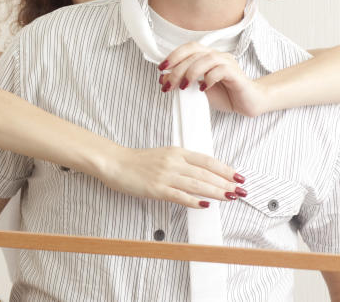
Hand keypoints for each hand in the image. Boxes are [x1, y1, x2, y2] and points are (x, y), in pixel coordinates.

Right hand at [95, 144, 245, 207]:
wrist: (114, 163)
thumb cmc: (137, 161)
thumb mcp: (163, 156)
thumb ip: (182, 163)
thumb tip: (203, 174)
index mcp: (176, 152)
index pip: (206, 160)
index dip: (225, 169)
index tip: (239, 176)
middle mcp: (173, 162)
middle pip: (205, 173)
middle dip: (226, 183)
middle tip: (241, 191)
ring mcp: (164, 175)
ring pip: (196, 184)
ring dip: (216, 192)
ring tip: (230, 197)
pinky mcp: (156, 188)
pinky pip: (179, 196)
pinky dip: (193, 201)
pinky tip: (204, 205)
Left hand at [159, 43, 270, 116]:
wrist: (247, 103)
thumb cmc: (224, 94)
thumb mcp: (197, 89)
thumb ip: (182, 82)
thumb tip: (163, 78)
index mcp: (207, 56)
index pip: (189, 48)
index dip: (174, 55)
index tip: (161, 68)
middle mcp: (217, 56)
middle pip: (194, 54)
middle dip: (177, 69)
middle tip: (169, 84)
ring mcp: (228, 63)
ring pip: (207, 59)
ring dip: (191, 72)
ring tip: (184, 86)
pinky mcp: (236, 74)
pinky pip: (221, 70)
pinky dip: (209, 78)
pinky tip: (203, 88)